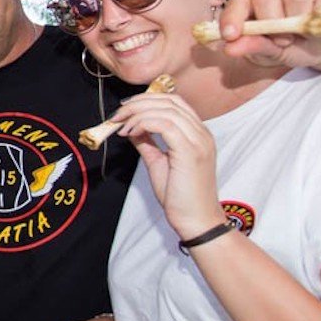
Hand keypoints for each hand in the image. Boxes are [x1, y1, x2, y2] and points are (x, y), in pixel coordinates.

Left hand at [111, 92, 224, 238]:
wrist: (196, 220)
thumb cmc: (180, 196)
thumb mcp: (158, 162)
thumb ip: (148, 142)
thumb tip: (132, 128)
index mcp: (197, 134)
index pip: (174, 102)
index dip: (147, 99)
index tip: (125, 108)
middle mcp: (202, 133)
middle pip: (169, 101)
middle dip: (138, 103)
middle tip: (117, 114)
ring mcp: (199, 141)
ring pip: (166, 109)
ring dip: (137, 113)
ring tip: (120, 125)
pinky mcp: (191, 151)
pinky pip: (165, 124)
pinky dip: (143, 123)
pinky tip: (130, 134)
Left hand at [220, 0, 320, 70]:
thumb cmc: (309, 47)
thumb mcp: (281, 54)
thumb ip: (257, 48)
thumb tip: (229, 47)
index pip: (239, 1)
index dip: (232, 17)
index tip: (230, 36)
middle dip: (271, 24)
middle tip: (285, 41)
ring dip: (301, 22)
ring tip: (311, 34)